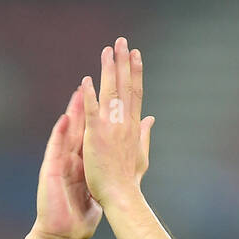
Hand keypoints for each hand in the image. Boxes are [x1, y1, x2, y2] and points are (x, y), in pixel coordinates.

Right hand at [34, 87, 102, 238]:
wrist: (62, 235)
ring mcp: (60, 163)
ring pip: (68, 133)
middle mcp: (72, 160)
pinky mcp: (51, 170)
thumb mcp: (97, 198)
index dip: (102, 119)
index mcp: (84, 165)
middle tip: (96, 85)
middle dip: (89, 106)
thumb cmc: (78, 222)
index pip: (94, 137)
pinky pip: (56, 148)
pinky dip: (60, 133)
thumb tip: (118, 178)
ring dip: (73, 112)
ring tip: (80, 91)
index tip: (112, 101)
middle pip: (82, 128)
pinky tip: (65, 118)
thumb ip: (106, 184)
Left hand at [81, 38, 154, 208]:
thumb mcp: (142, 155)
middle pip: (125, 86)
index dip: (136, 73)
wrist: (121, 196)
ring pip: (111, 93)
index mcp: (134, 127)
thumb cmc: (130, 182)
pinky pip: (92, 111)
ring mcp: (111, 129)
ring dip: (109, 70)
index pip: (136, 94)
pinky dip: (90, 95)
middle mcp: (124, 124)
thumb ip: (145, 135)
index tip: (136, 55)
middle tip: (122, 41)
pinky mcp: (96, 136)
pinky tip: (86, 80)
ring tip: (107, 50)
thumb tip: (151, 119)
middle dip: (124, 62)